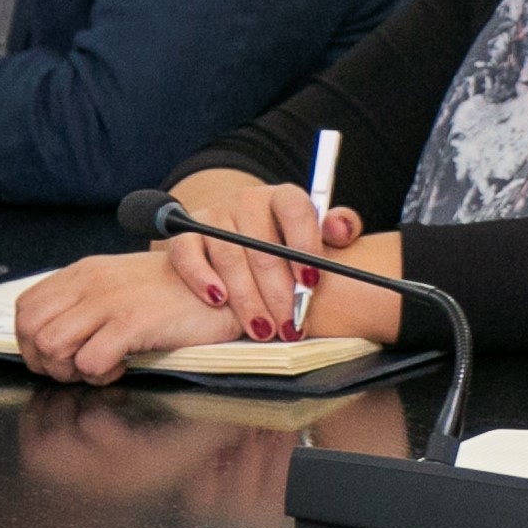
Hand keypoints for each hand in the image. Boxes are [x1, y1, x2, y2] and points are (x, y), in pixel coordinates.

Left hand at [14, 250, 249, 383]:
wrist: (229, 286)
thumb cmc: (180, 292)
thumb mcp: (123, 285)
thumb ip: (88, 302)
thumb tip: (55, 335)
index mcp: (85, 272)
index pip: (27, 309)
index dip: (32, 342)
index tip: (58, 357)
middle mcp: (91, 283)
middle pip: (32, 331)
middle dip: (47, 362)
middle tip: (78, 368)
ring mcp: (111, 301)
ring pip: (52, 347)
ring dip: (71, 370)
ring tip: (101, 368)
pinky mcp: (133, 322)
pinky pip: (89, 361)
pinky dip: (100, 374)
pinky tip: (123, 366)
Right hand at [166, 169, 361, 341]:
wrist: (237, 241)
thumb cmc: (286, 244)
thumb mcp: (315, 234)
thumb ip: (338, 228)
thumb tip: (341, 230)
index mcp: (283, 197)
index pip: (296, 211)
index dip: (305, 245)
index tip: (312, 282)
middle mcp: (248, 201)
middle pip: (263, 247)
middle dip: (279, 293)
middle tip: (290, 325)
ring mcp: (215, 216)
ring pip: (230, 257)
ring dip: (247, 298)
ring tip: (262, 329)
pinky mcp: (185, 235)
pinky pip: (188, 254)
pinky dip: (202, 277)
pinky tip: (218, 299)